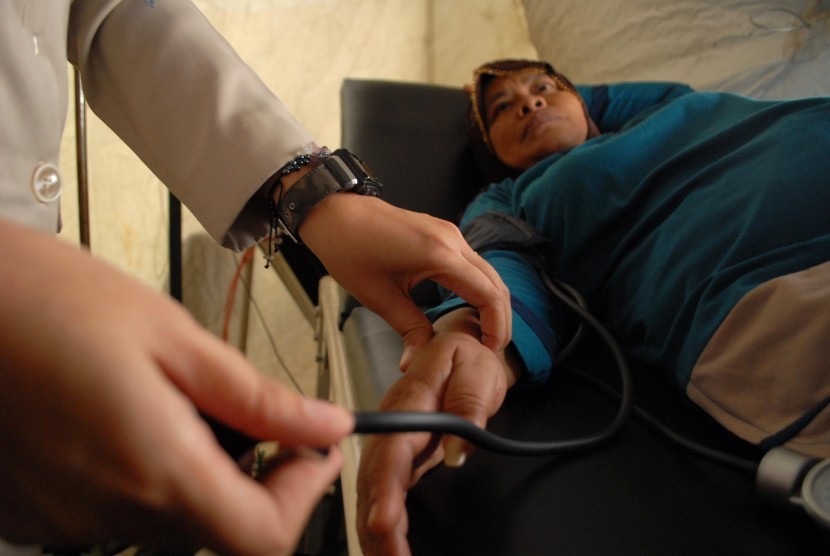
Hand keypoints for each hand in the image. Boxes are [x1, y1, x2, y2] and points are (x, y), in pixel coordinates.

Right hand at [0, 220, 352, 554]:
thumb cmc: (43, 300)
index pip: (264, 536)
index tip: (314, 445)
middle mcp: (108, 511)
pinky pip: (119, 509)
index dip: (304, 493)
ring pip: (172, 519)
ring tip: (176, 397)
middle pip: (221, 527)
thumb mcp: (172, 336)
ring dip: (200, 469)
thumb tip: (323, 424)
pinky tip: (128, 414)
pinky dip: (147, 471)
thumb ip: (258, 398)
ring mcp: (67, 518)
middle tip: (249, 409)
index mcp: (154, 469)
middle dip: (256, 473)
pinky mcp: (37, 511)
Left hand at [299, 194, 510, 358]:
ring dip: (491, 303)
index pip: (488, 294)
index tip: (490, 350)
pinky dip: (480, 288)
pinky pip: (473, 263)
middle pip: (496, 283)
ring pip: (488, 272)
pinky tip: (469, 309)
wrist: (334, 213)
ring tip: (483, 333)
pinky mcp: (442, 234)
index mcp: (440, 255)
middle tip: (492, 348)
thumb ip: (408, 328)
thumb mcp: (378, 296)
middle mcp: (452, 240)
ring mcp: (449, 234)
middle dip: (500, 318)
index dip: (497, 326)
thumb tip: (417, 362)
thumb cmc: (350, 249)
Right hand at [355, 308, 519, 555]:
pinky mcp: (400, 454)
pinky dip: (382, 520)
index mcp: (410, 400)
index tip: (384, 520)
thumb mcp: (477, 372)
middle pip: (375, 478)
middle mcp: (394, 423)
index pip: (392, 450)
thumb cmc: (467, 357)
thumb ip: (468, 408)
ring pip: (374, 489)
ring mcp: (394, 440)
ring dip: (376, 528)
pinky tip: (385, 543)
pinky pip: (384, 490)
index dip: (384, 489)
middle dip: (377, 522)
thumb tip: (457, 452)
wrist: (463, 349)